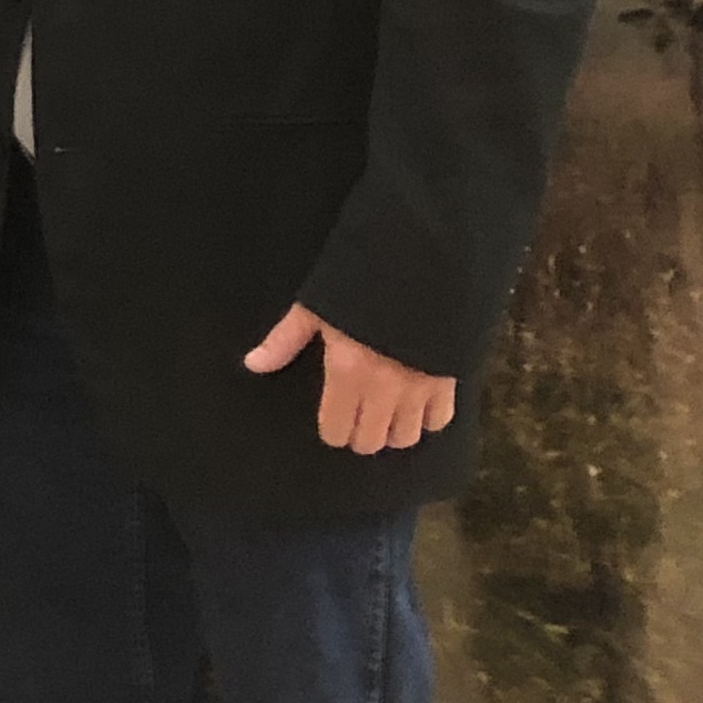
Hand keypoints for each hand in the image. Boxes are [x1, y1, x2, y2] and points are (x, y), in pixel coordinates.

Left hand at [244, 303, 457, 453]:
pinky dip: (427, 419)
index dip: (332, 430)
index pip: (337, 430)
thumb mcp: (316, 307)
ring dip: (393, 431)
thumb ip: (285, 340)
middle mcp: (384, 388)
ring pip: (406, 438)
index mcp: (347, 372)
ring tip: (385, 416)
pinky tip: (416, 406)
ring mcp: (420, 386)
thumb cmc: (360, 282)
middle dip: (361, 435)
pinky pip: (440, 420)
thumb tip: (253, 364)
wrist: (420, 260)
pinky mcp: (449, 379)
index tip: (332, 422)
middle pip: (371, 442)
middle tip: (357, 420)